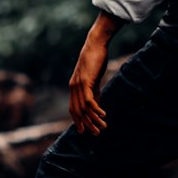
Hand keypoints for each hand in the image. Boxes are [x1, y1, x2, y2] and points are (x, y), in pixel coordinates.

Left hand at [69, 12, 122, 135]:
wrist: (95, 44)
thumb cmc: (95, 59)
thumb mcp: (93, 77)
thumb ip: (94, 90)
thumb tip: (96, 103)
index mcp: (74, 87)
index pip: (73, 108)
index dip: (78, 121)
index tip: (84, 132)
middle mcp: (73, 87)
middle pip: (77, 111)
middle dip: (86, 124)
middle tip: (95, 134)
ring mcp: (78, 85)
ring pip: (84, 108)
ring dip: (93, 120)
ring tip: (102, 127)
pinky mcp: (86, 82)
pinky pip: (89, 101)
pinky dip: (96, 110)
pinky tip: (103, 115)